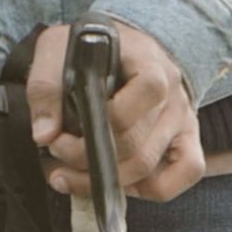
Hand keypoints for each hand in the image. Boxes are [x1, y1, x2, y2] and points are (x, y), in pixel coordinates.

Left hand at [28, 22, 201, 205]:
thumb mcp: (57, 51)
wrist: (123, 43)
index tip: (58, 136)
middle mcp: (173, 94)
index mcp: (149, 63)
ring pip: (150, 167)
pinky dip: (151, 188)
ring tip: (71, 175)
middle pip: (137, 147)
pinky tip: (116, 183)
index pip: (139, 101)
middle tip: (57, 155)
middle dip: (89, 160)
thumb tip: (44, 135)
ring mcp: (182, 119)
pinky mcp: (186, 138)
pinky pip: (186, 173)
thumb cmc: (90, 49)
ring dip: (105, 181)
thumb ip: (46, 87)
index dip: (97, 129)